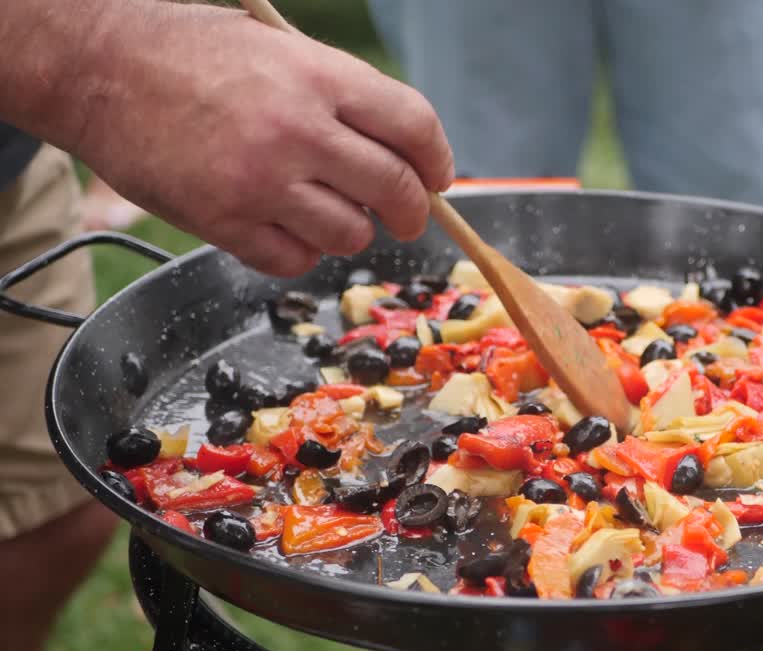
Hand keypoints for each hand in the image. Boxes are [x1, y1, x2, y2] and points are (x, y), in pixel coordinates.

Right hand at [71, 1, 452, 275]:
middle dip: (413, 212)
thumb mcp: (278, 50)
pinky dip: (299, 252)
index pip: (414, 127)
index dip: (438, 160)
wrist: (95, 66)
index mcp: (318, 76)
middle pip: (395, 190)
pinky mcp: (222, 221)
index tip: (438, 178)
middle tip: (407, 217)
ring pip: (350, 235)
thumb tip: (402, 153)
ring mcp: (260, 181)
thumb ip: (341, 98)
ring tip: (324, 208)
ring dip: (350, 230)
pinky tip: (281, 225)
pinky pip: (294, 260)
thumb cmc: (190, 52)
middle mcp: (297, 130)